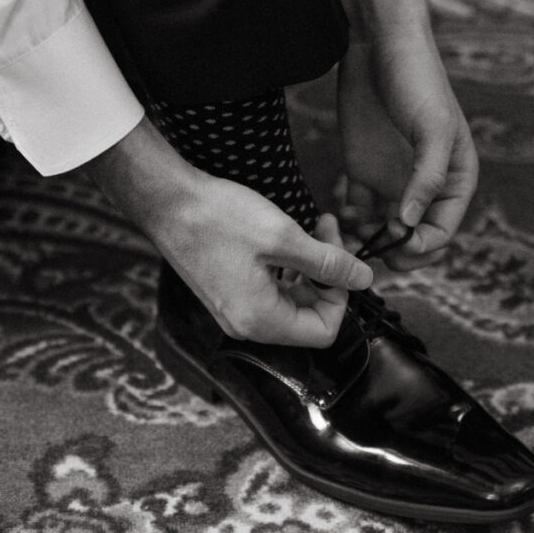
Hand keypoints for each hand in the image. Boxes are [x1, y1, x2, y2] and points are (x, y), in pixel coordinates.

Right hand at [81, 117, 371, 345]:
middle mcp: (246, 324)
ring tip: (314, 226)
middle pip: (308, 317)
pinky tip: (290, 236)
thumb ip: (328, 262)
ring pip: (292, 301)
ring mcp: (234, 310)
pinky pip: (270, 291)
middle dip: (328, 276)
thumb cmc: (219, 217)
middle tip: (329, 231)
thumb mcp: (283, 237)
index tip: (341, 258)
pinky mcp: (227, 292)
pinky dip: (288, 267)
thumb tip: (366, 279)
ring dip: (310, 267)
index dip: (342, 297)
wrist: (167, 201)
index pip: (324, 331)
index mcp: (261, 319)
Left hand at [330, 0, 477, 269]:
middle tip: (373, 253)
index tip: (400, 249)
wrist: (378, 43)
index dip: (424, 247)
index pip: (444, 229)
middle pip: (414, 236)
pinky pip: (358, 209)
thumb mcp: (432, 128)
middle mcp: (424, 185)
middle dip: (397, 250)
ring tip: (352, 238)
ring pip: (384, 228)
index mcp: (455, 178)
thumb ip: (427, 178)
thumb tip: (412, 224)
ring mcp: (392, 178)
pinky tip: (341, 216)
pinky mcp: (362, 170)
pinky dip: (350, 220)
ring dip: (370, 239)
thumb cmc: (418, 80)